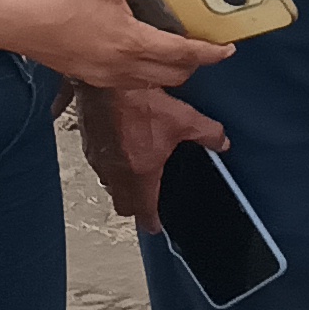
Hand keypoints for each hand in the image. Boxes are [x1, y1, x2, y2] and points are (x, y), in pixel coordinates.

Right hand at [1, 0, 237, 91]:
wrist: (20, 24)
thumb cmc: (62, 2)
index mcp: (133, 43)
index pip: (184, 54)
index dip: (211, 53)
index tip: (229, 49)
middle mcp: (125, 67)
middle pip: (175, 75)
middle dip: (194, 64)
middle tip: (201, 45)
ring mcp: (108, 78)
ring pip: (153, 82)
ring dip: (171, 70)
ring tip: (175, 49)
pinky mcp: (93, 80)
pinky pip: (132, 84)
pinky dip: (147, 74)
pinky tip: (141, 55)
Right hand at [73, 81, 227, 230]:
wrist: (106, 82)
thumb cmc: (142, 101)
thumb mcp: (185, 119)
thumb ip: (208, 134)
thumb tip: (221, 143)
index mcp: (140, 172)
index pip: (143, 209)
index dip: (150, 221)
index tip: (154, 226)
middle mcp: (115, 170)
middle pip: (122, 201)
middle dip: (134, 206)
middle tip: (145, 204)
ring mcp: (97, 157)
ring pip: (108, 182)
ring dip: (120, 184)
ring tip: (134, 176)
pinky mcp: (87, 141)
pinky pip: (97, 162)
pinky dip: (108, 163)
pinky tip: (117, 151)